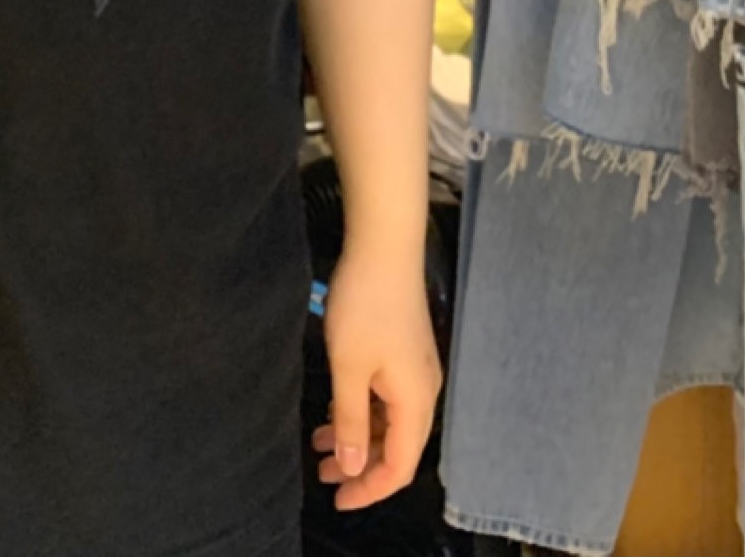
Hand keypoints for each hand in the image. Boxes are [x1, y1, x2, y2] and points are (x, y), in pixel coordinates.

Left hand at [313, 243, 442, 511]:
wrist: (384, 246)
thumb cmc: (365, 304)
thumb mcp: (349, 368)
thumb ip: (352, 421)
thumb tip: (354, 467)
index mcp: (416, 402)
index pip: (400, 467)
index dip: (370, 489)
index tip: (338, 499)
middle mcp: (424, 391)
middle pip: (398, 448)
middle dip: (361, 466)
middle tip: (323, 476)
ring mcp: (416, 370)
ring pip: (390, 421)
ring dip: (358, 437)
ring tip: (319, 445)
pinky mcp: (405, 352)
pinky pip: (387, 398)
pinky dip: (362, 411)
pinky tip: (335, 409)